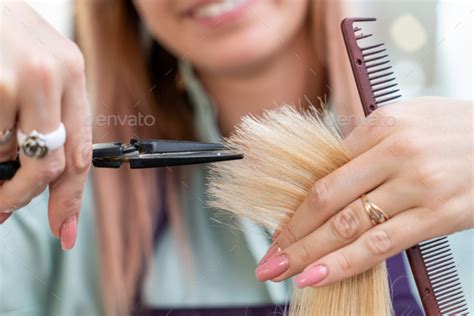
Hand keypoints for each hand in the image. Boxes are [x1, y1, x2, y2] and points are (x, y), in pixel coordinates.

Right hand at [0, 2, 91, 249]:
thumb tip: (34, 176)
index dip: (71, 198)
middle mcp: (52, 75)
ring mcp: (17, 77)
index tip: (64, 231)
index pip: (80, 151)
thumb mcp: (37, 66)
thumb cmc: (1, 34)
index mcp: (72, 72)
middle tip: (3, 207)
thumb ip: (46, 115)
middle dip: (23, 195)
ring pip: (7, 154)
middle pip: (49, 164)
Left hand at [255, 97, 472, 286]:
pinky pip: (382, 244)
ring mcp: (418, 185)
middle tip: (268, 258)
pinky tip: (319, 275)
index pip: (325, 171)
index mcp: (383, 124)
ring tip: (282, 271)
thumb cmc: (455, 130)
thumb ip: (366, 146)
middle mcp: (396, 153)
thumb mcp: (408, 119)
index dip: (297, 206)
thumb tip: (328, 177)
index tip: (281, 227)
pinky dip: (345, 262)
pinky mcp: (439, 214)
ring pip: (349, 225)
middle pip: (327, 199)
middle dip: (292, 233)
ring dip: (308, 253)